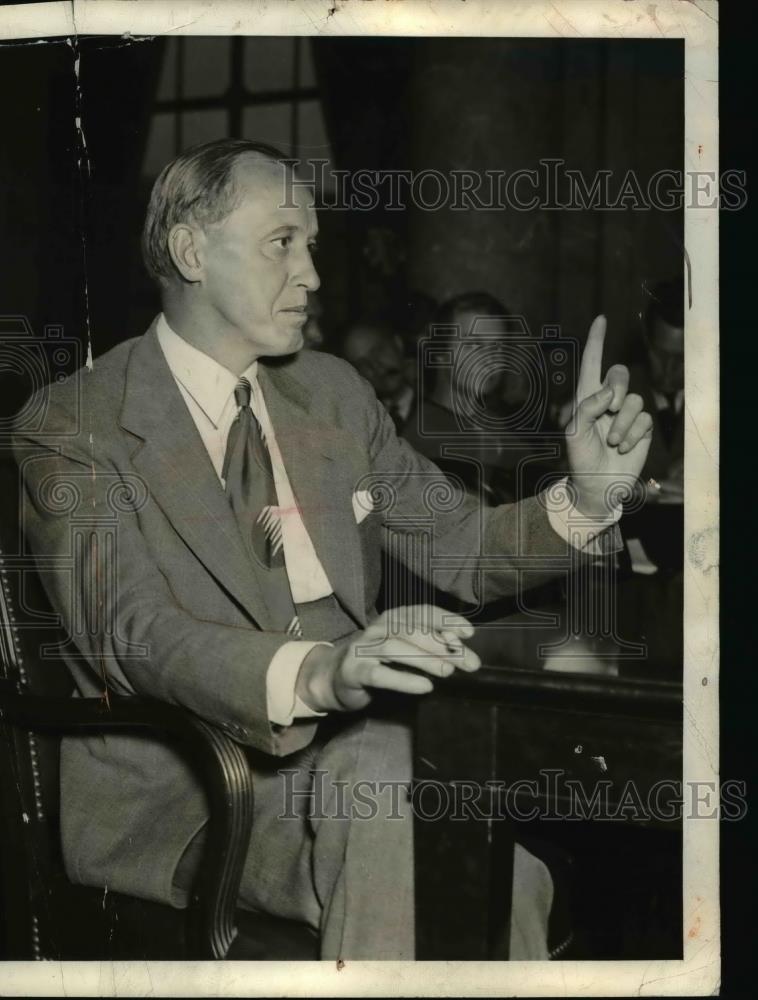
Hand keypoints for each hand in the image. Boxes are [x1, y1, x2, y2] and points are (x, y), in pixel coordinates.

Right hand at [296, 605, 479, 712]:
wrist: (334, 677)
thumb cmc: (378, 662)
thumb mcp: (404, 650)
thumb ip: (430, 648)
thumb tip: (464, 652)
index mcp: (393, 618)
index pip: (422, 612)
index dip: (446, 620)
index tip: (469, 633)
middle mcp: (378, 628)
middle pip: (414, 631)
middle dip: (444, 646)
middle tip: (469, 663)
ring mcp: (364, 648)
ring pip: (396, 647)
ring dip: (426, 659)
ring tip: (448, 672)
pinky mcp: (354, 671)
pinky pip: (379, 674)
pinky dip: (403, 680)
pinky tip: (424, 687)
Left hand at [566, 315, 652, 517]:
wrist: (596, 487)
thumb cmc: (580, 460)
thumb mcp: (574, 433)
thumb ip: (586, 408)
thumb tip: (609, 393)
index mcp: (585, 398)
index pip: (591, 363)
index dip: (596, 341)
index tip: (601, 319)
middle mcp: (606, 402)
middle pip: (619, 373)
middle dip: (616, 387)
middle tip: (609, 409)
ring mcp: (625, 415)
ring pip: (634, 399)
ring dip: (622, 423)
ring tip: (612, 441)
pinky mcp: (640, 429)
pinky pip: (644, 419)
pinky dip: (633, 434)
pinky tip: (623, 448)